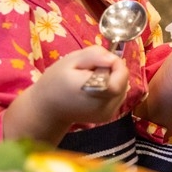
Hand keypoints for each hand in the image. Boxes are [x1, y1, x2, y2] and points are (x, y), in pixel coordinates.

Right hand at [6, 46, 127, 143]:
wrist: (47, 109)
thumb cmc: (55, 82)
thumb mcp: (71, 60)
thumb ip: (94, 55)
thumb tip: (113, 59)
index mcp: (95, 91)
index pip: (121, 74)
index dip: (113, 63)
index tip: (97, 62)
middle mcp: (106, 106)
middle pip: (124, 80)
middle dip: (112, 70)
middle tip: (91, 70)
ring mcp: (109, 113)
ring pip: (123, 87)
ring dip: (112, 79)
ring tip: (91, 80)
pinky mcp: (108, 116)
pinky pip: (118, 95)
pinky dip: (110, 88)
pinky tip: (95, 88)